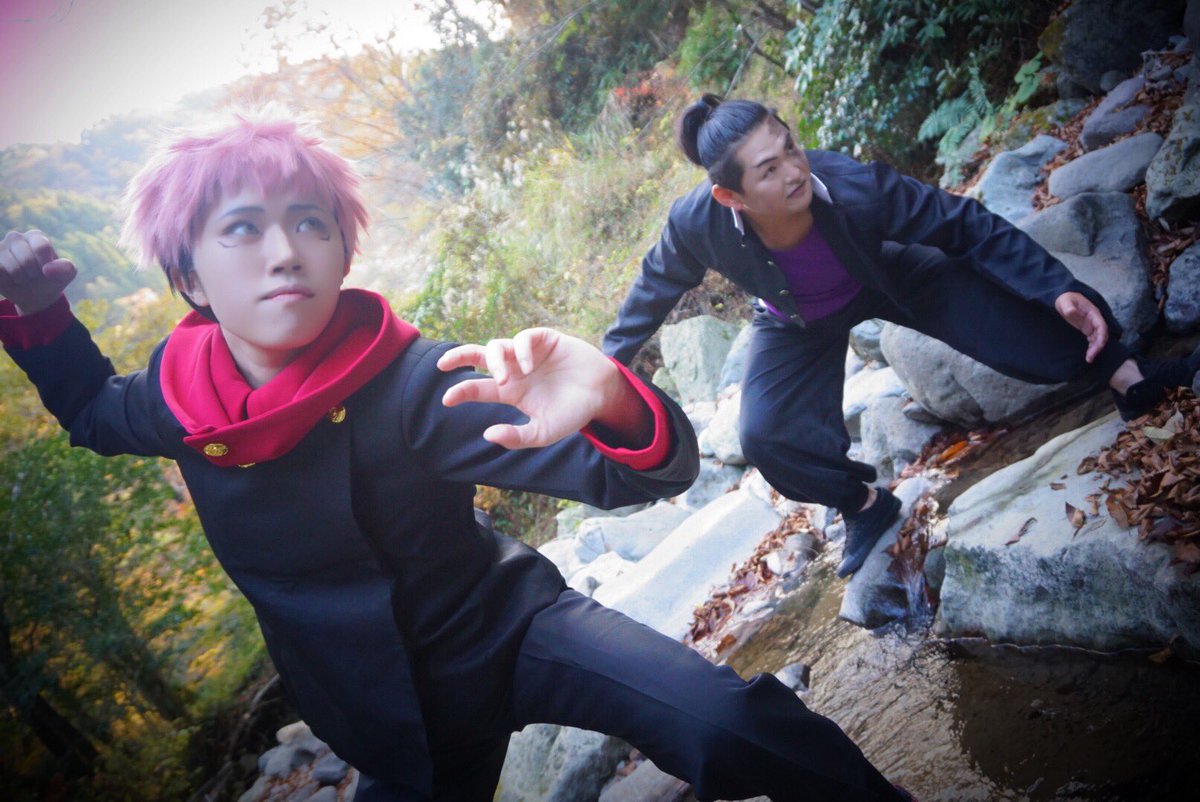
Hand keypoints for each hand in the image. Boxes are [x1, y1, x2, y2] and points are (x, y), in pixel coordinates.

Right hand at [0, 230, 77, 314]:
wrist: (35, 295)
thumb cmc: (51, 280)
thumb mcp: (66, 274)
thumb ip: (66, 268)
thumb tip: (47, 269)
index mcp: (36, 236)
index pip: (42, 247)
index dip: (46, 265)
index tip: (47, 269)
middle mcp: (16, 237)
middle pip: (26, 259)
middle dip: (33, 273)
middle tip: (33, 274)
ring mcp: (0, 247)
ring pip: (12, 267)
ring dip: (20, 279)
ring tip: (22, 277)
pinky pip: (0, 272)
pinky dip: (7, 281)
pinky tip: (10, 279)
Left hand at [437, 327, 649, 448]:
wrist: (602, 395)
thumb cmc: (572, 414)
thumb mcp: (543, 432)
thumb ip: (517, 437)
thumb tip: (487, 435)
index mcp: (510, 392)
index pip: (478, 388)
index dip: (461, 391)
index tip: (447, 400)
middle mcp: (515, 370)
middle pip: (479, 357)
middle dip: (458, 356)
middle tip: (443, 364)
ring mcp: (528, 354)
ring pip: (497, 346)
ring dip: (493, 360)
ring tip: (503, 378)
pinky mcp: (544, 340)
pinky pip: (524, 338)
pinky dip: (522, 351)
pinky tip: (530, 367)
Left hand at [1054, 291, 1107, 363]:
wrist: (1063, 298)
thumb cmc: (1065, 298)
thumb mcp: (1065, 301)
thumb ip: (1069, 307)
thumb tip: (1072, 312)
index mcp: (1093, 313)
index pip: (1102, 326)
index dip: (1101, 337)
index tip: (1097, 347)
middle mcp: (1094, 320)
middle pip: (1101, 335)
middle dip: (1098, 346)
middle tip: (1090, 357)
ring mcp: (1091, 325)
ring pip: (1097, 339)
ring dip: (1095, 349)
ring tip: (1089, 359)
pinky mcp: (1086, 329)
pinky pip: (1092, 340)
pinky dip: (1091, 347)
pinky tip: (1088, 355)